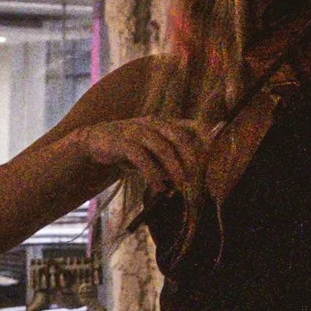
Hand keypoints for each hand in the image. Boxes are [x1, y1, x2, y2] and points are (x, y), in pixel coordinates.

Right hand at [71, 115, 209, 202]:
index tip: (214, 157)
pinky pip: (141, 158)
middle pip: (180, 138)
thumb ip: (173, 159)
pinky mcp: (122, 141)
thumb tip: (192, 177)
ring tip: (180, 185)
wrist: (96, 142)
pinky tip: (157, 187)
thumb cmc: (131, 149)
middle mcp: (154, 123)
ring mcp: (137, 130)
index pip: (193, 126)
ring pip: (162, 148)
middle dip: (191, 159)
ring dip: (174, 169)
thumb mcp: (155, 151)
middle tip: (197, 178)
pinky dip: (152, 174)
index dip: (206, 138)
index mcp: (165, 123)